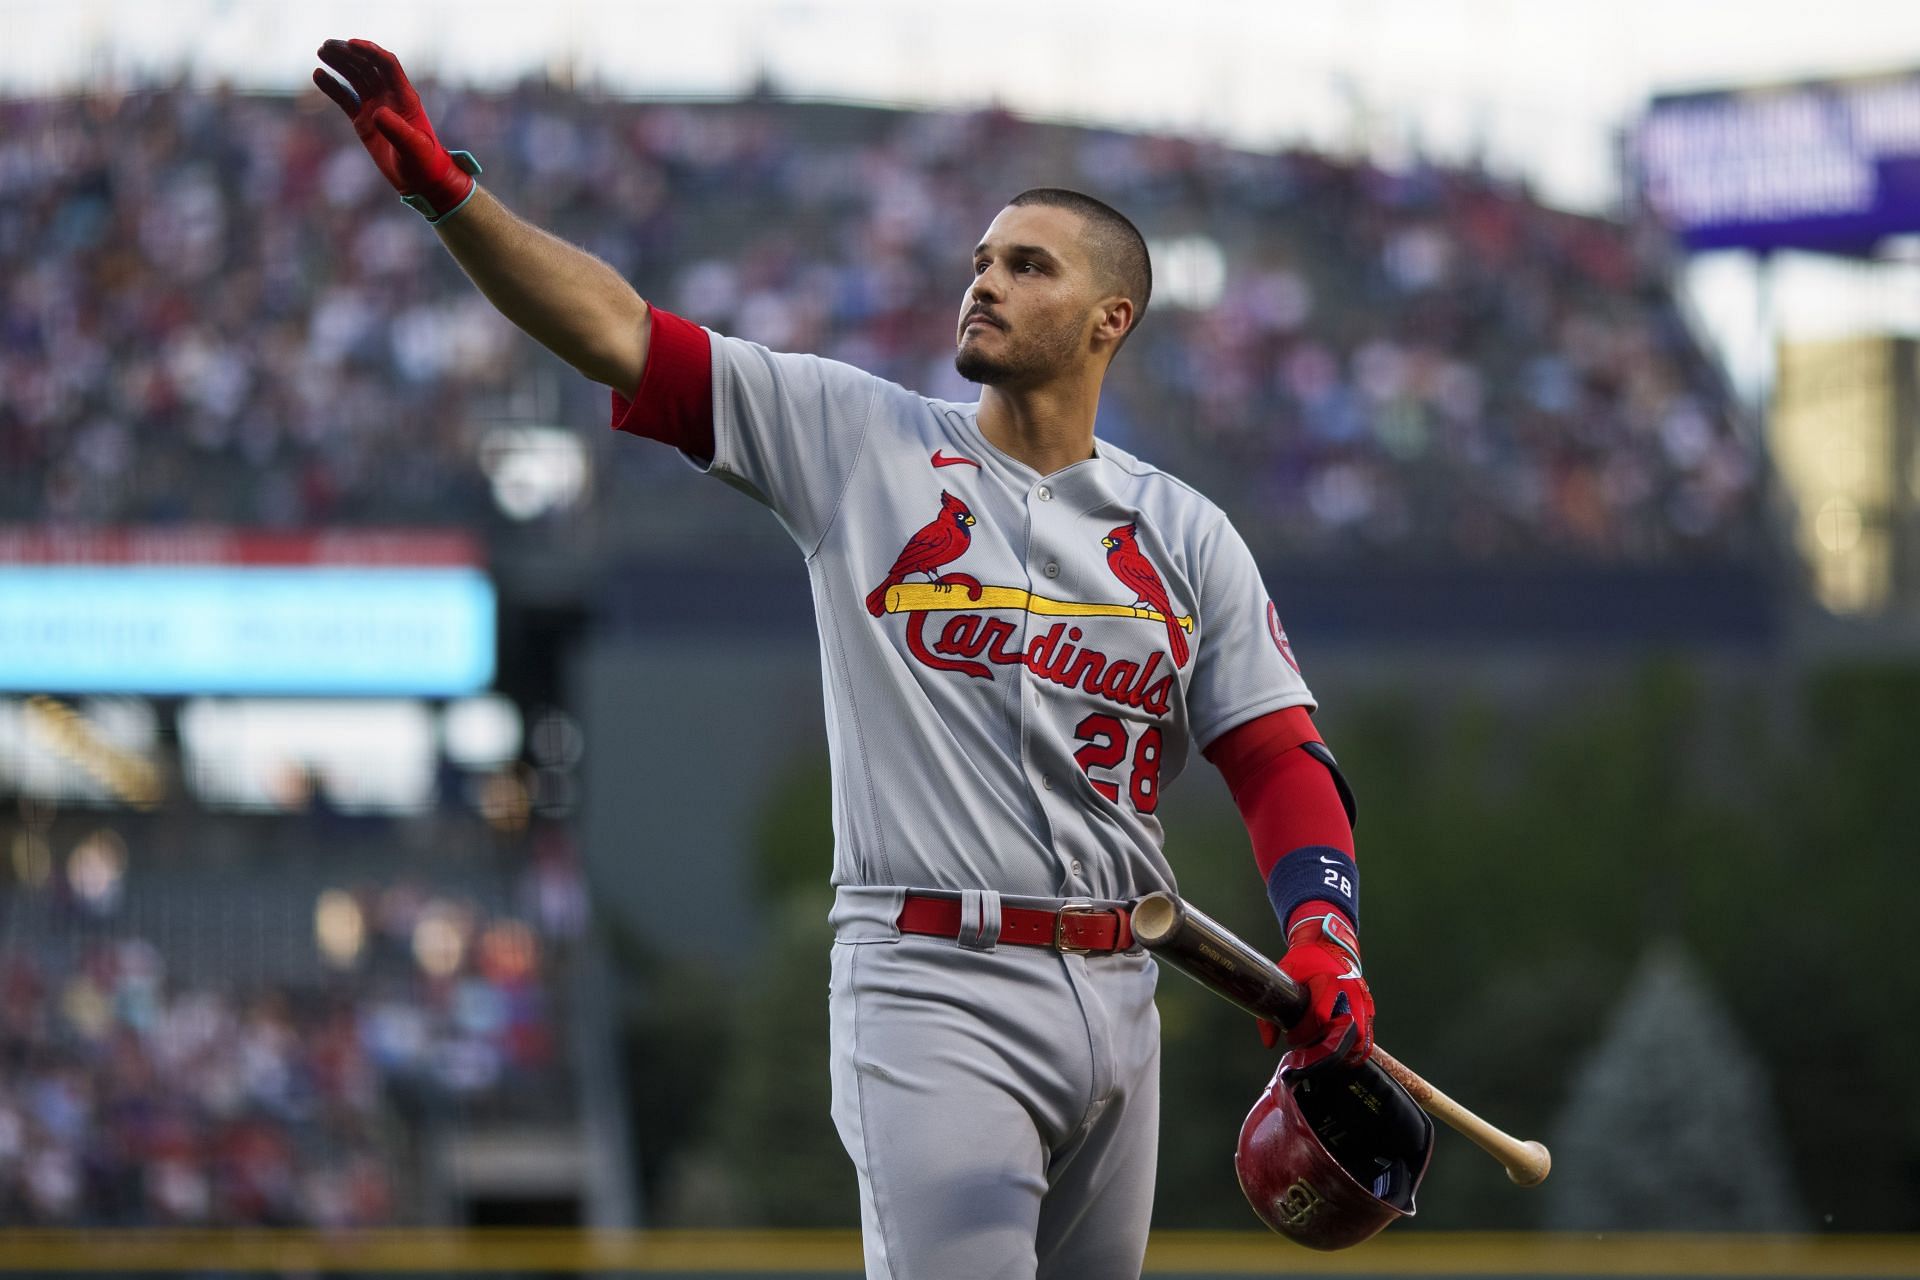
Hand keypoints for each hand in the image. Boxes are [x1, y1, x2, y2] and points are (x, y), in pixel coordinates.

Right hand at [313, 39, 474, 217]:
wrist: (421, 182)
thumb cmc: (424, 164)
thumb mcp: (414, 148)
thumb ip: (398, 130)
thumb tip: (377, 112)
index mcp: (405, 98)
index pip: (387, 65)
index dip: (370, 51)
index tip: (350, 43)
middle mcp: (390, 98)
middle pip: (368, 66)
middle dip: (349, 53)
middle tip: (327, 46)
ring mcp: (376, 107)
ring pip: (356, 78)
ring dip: (339, 63)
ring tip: (321, 51)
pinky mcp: (364, 121)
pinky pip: (346, 98)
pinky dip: (332, 86)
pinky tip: (318, 74)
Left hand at [1260, 909, 1373, 1071]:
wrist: (1327, 944)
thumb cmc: (1305, 961)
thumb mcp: (1284, 976)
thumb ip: (1272, 1008)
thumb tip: (1269, 1043)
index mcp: (1329, 982)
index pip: (1319, 1018)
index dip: (1303, 1034)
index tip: (1291, 1037)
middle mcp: (1350, 991)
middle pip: (1345, 1033)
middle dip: (1325, 1047)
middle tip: (1309, 1050)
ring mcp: (1362, 999)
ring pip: (1360, 1037)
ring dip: (1343, 1049)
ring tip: (1323, 1051)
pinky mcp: (1368, 1006)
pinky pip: (1367, 1034)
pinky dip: (1354, 1045)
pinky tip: (1337, 1048)